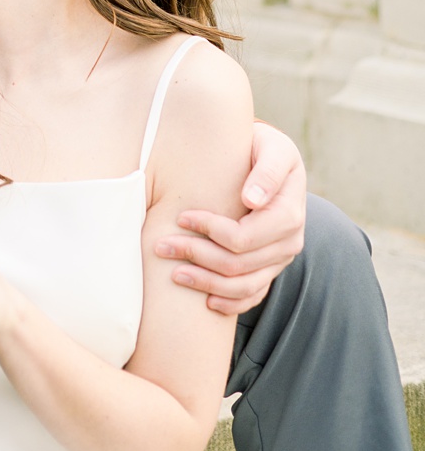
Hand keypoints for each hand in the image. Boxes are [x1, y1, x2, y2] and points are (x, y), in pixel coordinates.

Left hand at [161, 121, 303, 314]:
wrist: (271, 159)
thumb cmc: (264, 148)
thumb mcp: (272, 148)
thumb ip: (267, 171)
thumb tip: (253, 199)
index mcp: (289, 213)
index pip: (246, 236)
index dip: (211, 231)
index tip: (181, 217)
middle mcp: (289, 241)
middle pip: (239, 263)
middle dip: (197, 256)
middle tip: (160, 245)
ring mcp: (279, 258)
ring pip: (244, 285)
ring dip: (207, 283)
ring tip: (174, 274)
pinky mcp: (270, 267)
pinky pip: (254, 295)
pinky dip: (231, 302)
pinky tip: (206, 301)